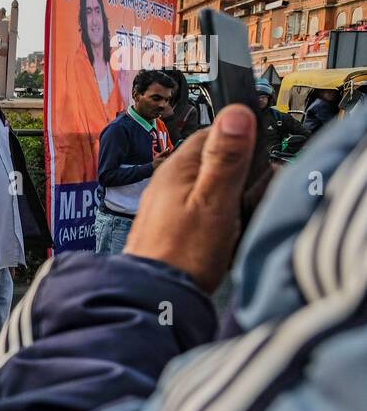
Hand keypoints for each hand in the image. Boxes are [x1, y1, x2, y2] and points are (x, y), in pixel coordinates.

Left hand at [125, 104, 255, 292]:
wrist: (154, 297)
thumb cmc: (183, 252)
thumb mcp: (214, 200)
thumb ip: (227, 158)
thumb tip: (237, 112)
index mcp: (178, 166)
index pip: (216, 133)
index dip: (242, 148)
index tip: (255, 173)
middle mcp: (168, 181)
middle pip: (218, 164)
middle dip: (240, 182)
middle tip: (243, 207)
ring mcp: (168, 204)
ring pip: (214, 190)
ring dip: (232, 206)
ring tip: (232, 228)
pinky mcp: (171, 227)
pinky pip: (205, 214)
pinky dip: (220, 224)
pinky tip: (221, 242)